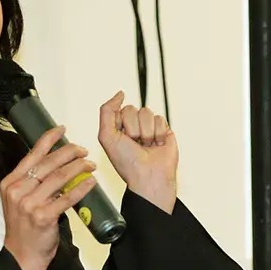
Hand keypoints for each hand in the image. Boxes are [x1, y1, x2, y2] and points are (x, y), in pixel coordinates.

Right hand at [1, 125, 98, 269]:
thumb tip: (58, 165)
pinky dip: (81, 188)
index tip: (62, 129)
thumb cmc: (24, 228)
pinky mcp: (43, 217)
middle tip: (84, 150)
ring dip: (78, 168)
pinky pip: (66, 198)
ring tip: (91, 164)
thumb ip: (33, 183)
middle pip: (48, 164)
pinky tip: (91, 182)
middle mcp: (17, 191)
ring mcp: (29, 204)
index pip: (32, 155)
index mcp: (10, 183)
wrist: (22, 255)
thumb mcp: (20, 200)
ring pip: (59, 178)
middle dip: (69, 153)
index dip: (48, 140)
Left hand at [98, 91, 177, 212]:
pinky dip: (157, 134)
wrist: (148, 176)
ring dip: (146, 132)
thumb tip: (120, 93)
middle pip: (133, 109)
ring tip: (146, 146)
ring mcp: (149, 127)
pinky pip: (160, 119)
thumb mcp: (106, 136)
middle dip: (133, 128)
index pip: (119, 109)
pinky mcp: (164, 130)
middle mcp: (133, 125)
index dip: (121, 124)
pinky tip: (157, 145)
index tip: (122, 139)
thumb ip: (107, 111)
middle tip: (135, 144)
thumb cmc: (126, 162)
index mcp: (118, 126)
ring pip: (147, 112)